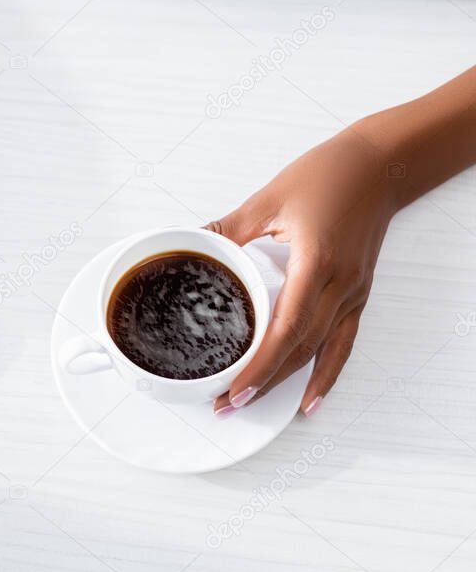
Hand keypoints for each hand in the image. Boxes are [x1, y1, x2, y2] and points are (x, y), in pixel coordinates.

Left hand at [206, 126, 397, 417]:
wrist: (379, 165)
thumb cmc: (328, 175)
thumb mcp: (267, 199)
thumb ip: (228, 229)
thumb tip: (191, 243)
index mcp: (315, 263)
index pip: (285, 329)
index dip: (260, 365)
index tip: (235, 388)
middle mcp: (339, 286)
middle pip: (299, 350)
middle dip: (262, 384)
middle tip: (226, 406)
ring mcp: (352, 294)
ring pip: (319, 353)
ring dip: (287, 386)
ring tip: (254, 406)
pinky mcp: (357, 295)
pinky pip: (342, 344)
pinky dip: (326, 375)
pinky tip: (310, 401)